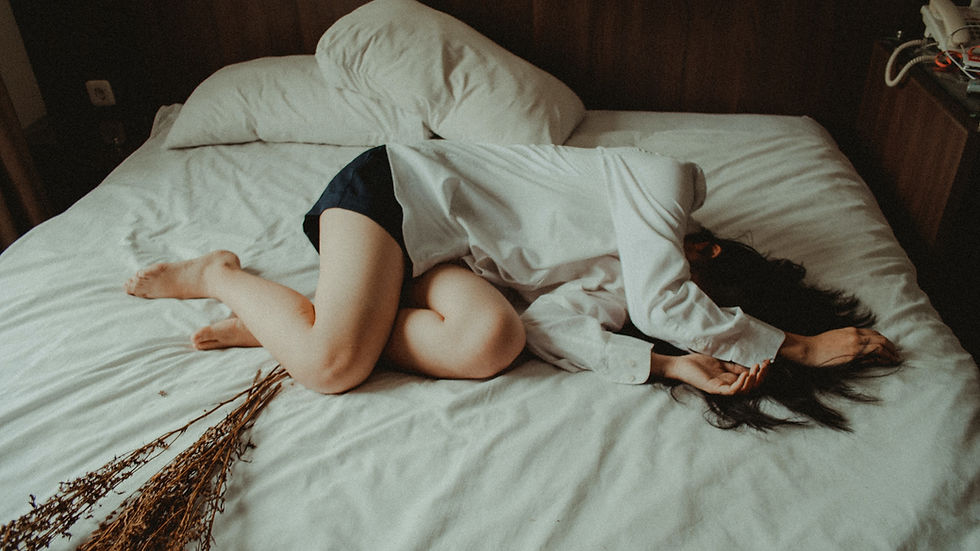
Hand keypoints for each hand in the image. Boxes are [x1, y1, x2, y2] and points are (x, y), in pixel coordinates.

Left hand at [654, 353, 769, 394]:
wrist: (680, 365)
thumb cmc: (698, 364)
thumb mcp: (721, 362)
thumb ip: (734, 365)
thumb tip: (751, 364)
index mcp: (731, 380)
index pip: (751, 380)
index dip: (761, 372)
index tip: (768, 361)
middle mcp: (728, 386)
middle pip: (751, 387)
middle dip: (761, 377)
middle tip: (764, 366)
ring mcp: (721, 389)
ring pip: (743, 391)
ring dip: (753, 381)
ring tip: (756, 370)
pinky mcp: (714, 389)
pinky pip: (731, 390)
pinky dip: (740, 384)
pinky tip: (745, 375)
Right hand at [780, 328, 900, 366]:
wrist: (808, 349)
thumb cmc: (818, 346)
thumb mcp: (836, 339)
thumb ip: (850, 342)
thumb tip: (862, 351)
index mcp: (851, 331)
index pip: (873, 334)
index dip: (883, 340)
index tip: (888, 347)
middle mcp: (855, 335)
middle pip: (880, 338)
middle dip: (891, 346)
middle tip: (896, 354)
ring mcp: (855, 345)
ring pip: (880, 345)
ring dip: (891, 353)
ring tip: (895, 359)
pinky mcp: (853, 355)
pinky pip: (874, 354)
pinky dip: (884, 357)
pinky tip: (888, 362)